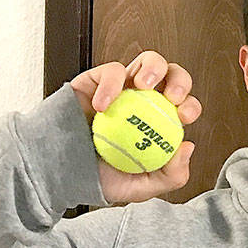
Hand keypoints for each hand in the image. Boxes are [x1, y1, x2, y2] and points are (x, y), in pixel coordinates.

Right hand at [70, 51, 202, 202]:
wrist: (56, 173)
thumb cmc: (97, 179)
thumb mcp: (140, 187)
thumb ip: (169, 175)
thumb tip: (187, 147)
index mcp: (158, 123)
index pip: (184, 106)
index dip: (191, 105)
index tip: (184, 116)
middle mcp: (144, 102)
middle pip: (173, 76)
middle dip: (181, 80)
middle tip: (173, 97)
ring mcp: (122, 89)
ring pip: (147, 61)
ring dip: (153, 68)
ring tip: (145, 86)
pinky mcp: (96, 80)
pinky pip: (110, 71)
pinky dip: (111, 84)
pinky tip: (104, 105)